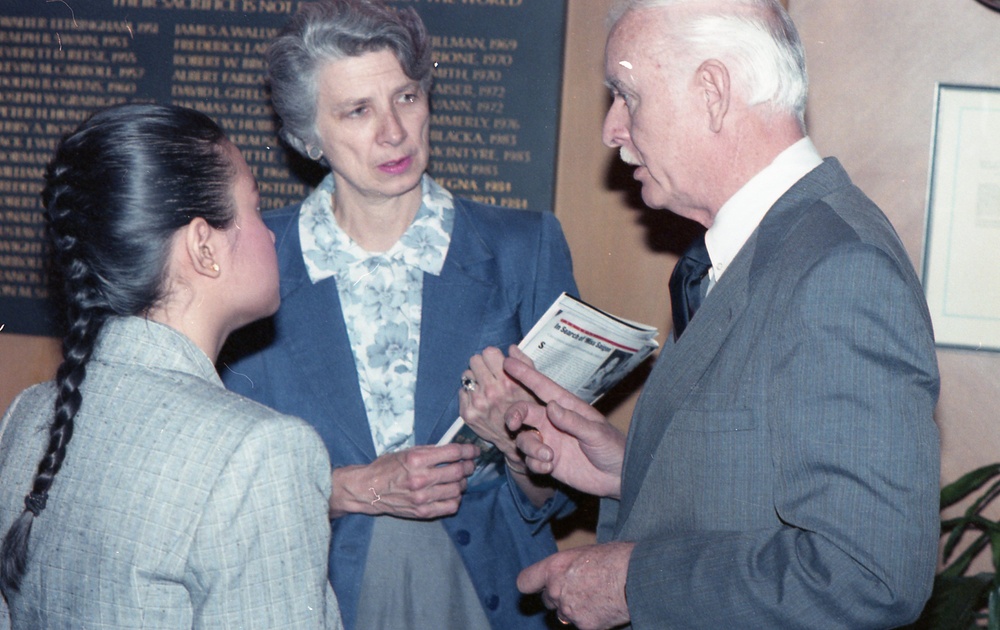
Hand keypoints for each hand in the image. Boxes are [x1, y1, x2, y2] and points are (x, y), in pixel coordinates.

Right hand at [329, 443, 477, 518]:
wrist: (368, 490)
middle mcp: (420, 479)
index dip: (468, 451)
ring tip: (460, 480)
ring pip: (457, 490)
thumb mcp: (407, 451)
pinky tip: (452, 493)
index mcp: (416, 460)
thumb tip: (454, 449)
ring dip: (463, 483)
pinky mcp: (422, 512)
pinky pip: (450, 507)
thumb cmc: (386, 468)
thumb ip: (430, 451)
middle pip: (458, 472)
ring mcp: (422, 498)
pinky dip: (456, 499)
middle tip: (469, 465)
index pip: (452, 453)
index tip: (474, 451)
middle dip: (468, 467)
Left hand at [459, 345, 535, 465]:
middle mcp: (491, 392)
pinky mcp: (467, 413)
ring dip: (475, 379)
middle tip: (489, 375)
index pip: (488, 352)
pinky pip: (461, 391)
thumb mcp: (534, 386)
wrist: (517, 441)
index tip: (497, 365)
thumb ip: (524, 364)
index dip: (493, 357)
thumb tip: (510, 348)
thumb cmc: (528, 411)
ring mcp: (477, 403)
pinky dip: (469, 393)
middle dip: (482, 365)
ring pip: (466, 374)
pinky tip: (480, 400)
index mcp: (508, 382)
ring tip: (485, 388)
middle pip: (474, 360)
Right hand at [504, 350, 624, 498]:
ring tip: (549, 456)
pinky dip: (535, 464)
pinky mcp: (547, 461)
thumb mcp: (597, 433)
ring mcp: (550, 442)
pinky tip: (549, 467)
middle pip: (524, 412)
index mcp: (567, 407)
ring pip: (524, 439)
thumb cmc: (613, 448)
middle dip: (514, 415)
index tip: (508, 362)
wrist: (618, 478)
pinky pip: (530, 460)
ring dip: (531, 447)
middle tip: (513, 425)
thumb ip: (573, 420)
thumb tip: (551, 406)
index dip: (525, 374)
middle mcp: (554, 422)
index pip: (543, 387)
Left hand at [517, 542, 632, 629]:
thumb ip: (568, 566)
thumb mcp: (585, 553)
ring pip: (565, 615)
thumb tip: (568, 572)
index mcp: (554, 568)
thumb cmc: (616, 558)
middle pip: (548, 600)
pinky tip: (606, 608)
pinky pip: (583, 625)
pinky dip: (592, 619)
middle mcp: (556, 591)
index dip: (532, 584)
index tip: (537, 585)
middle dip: (559, 597)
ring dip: (575, 609)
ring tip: (598, 597)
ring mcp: (570, 612)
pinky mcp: (585, 627)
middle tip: (581, 589)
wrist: (637, 577)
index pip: (525, 582)